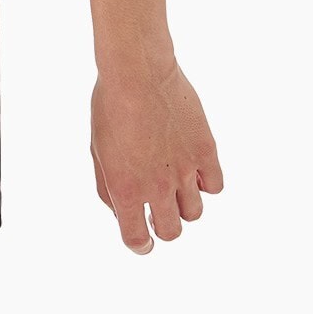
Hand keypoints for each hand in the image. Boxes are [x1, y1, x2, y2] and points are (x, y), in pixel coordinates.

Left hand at [89, 57, 222, 253]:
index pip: (137, 239)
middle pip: (171, 232)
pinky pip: (215, 186)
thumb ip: (107, 187)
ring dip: (185, 205)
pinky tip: (194, 167)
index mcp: (125, 189)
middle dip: (163, 225)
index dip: (140, 243)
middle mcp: (157, 187)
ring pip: (195, 214)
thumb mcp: (97, 149)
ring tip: (175, 182)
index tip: (143, 239)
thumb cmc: (110, 104)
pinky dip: (206, 183)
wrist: (137, 70)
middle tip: (159, 209)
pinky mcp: (205, 152)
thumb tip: (121, 211)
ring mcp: (184, 171)